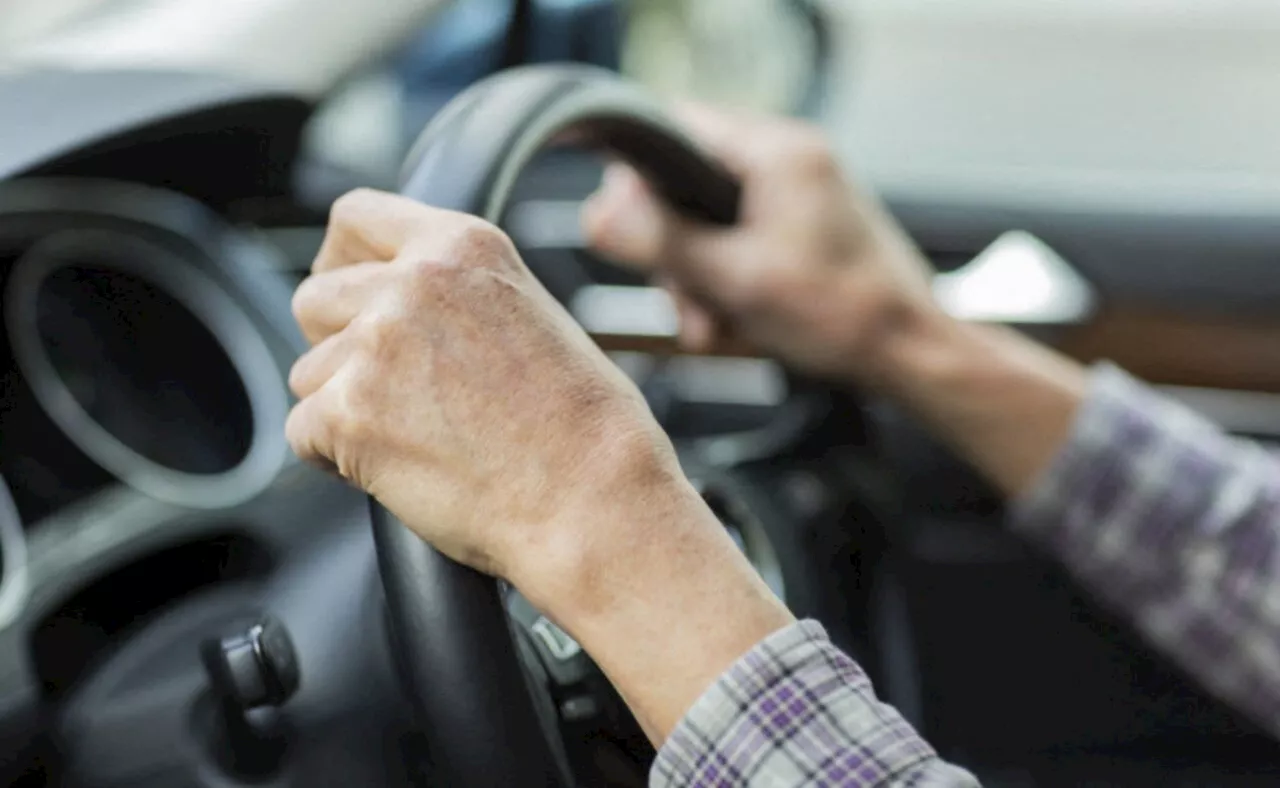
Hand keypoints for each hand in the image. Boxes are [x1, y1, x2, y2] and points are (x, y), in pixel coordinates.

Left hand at [286, 188, 680, 596]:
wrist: (593, 498)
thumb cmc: (582, 428)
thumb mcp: (530, 313)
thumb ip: (458, 292)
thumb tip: (399, 306)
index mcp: (462, 246)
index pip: (356, 217)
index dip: (341, 262)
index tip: (346, 294)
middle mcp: (413, 283)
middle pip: (315, 299)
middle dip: (335, 344)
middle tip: (386, 388)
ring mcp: (376, 346)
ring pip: (307, 373)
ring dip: (343, 407)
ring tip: (416, 438)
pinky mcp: (350, 413)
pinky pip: (302, 433)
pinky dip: (337, 458)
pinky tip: (400, 468)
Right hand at [582, 104, 937, 385]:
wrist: (909, 351)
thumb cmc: (846, 314)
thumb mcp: (736, 279)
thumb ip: (662, 242)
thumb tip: (598, 214)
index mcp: (777, 152)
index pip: (677, 128)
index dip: (640, 179)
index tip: (628, 228)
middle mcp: (789, 160)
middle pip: (687, 185)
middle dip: (677, 253)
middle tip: (685, 301)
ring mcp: (797, 194)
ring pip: (710, 223)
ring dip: (701, 279)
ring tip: (714, 326)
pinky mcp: (802, 228)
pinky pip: (740, 244)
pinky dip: (728, 284)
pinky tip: (733, 324)